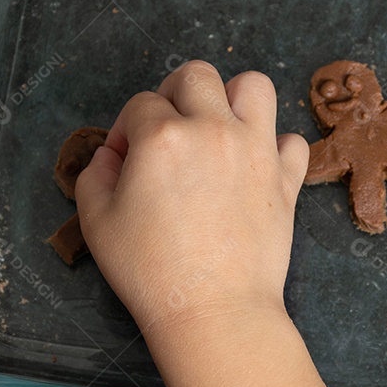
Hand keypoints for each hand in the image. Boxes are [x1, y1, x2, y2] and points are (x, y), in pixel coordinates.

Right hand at [76, 60, 308, 333]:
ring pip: (254, 86)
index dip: (126, 128)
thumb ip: (95, 175)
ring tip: (217, 129)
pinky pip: (291, 141)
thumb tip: (111, 154)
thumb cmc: (150, 272)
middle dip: (173, 95)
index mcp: (162, 137)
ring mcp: (256, 151)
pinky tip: (254, 167)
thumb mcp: (97, 222)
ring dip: (232, 99)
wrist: (214, 311)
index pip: (140, 104)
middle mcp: (213, 130)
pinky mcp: (286, 180)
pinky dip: (275, 147)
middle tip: (167, 131)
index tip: (125, 160)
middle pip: (196, 75)